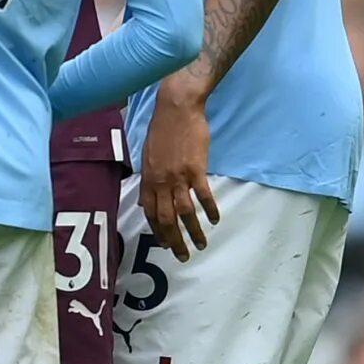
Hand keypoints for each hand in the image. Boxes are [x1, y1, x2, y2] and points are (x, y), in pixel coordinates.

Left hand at [138, 85, 219, 257]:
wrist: (177, 108)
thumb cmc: (163, 129)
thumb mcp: (148, 154)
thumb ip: (150, 177)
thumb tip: (148, 196)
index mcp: (148, 179)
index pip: (149, 212)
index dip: (157, 230)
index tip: (165, 243)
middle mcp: (160, 182)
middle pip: (166, 219)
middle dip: (174, 240)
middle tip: (182, 255)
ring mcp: (178, 177)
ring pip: (184, 213)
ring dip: (193, 232)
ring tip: (201, 245)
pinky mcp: (196, 170)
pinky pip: (203, 196)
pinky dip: (209, 210)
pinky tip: (215, 220)